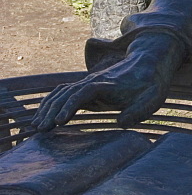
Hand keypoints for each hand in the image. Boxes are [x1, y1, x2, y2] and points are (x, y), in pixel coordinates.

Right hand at [31, 33, 185, 130]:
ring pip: (62, 92)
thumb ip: (136, 112)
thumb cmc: (151, 85)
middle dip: (51, 110)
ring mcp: (89, 83)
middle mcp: (93, 82)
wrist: (150, 65)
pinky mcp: (88, 88)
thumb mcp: (150, 100)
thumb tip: (120, 124)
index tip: (59, 121)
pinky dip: (52, 102)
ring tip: (37, 126)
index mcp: (107, 84)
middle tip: (40, 130)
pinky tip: (44, 116)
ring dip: (48, 107)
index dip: (70, 106)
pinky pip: (65, 93)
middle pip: (66, 93)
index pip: (82, 93)